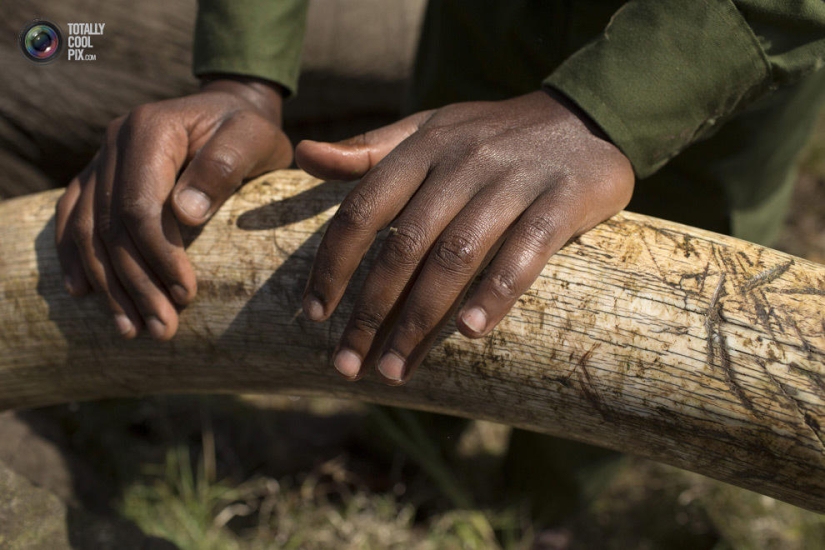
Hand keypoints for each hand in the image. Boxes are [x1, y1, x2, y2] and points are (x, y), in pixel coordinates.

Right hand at [55, 77, 291, 339]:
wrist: (229, 111)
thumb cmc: (248, 129)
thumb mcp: (254, 138)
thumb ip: (223, 167)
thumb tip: (184, 214)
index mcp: (150, 130)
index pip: (140, 207)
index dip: (159, 256)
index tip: (186, 295)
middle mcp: (114, 142)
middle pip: (112, 226)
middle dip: (136, 284)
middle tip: (161, 329)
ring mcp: (100, 159)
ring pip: (88, 230)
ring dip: (109, 286)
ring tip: (131, 330)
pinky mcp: (98, 177)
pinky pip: (73, 218)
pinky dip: (76, 258)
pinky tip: (84, 294)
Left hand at [296, 90, 633, 384]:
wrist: (583, 115)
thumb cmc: (492, 134)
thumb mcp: (429, 129)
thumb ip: (370, 148)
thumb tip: (304, 154)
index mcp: (424, 148)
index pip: (364, 210)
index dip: (334, 265)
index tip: (314, 315)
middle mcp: (463, 163)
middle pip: (404, 246)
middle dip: (370, 312)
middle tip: (349, 364)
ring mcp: (514, 181)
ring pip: (456, 256)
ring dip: (421, 320)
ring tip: (396, 369)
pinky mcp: (563, 200)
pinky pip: (525, 252)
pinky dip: (497, 293)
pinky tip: (471, 332)